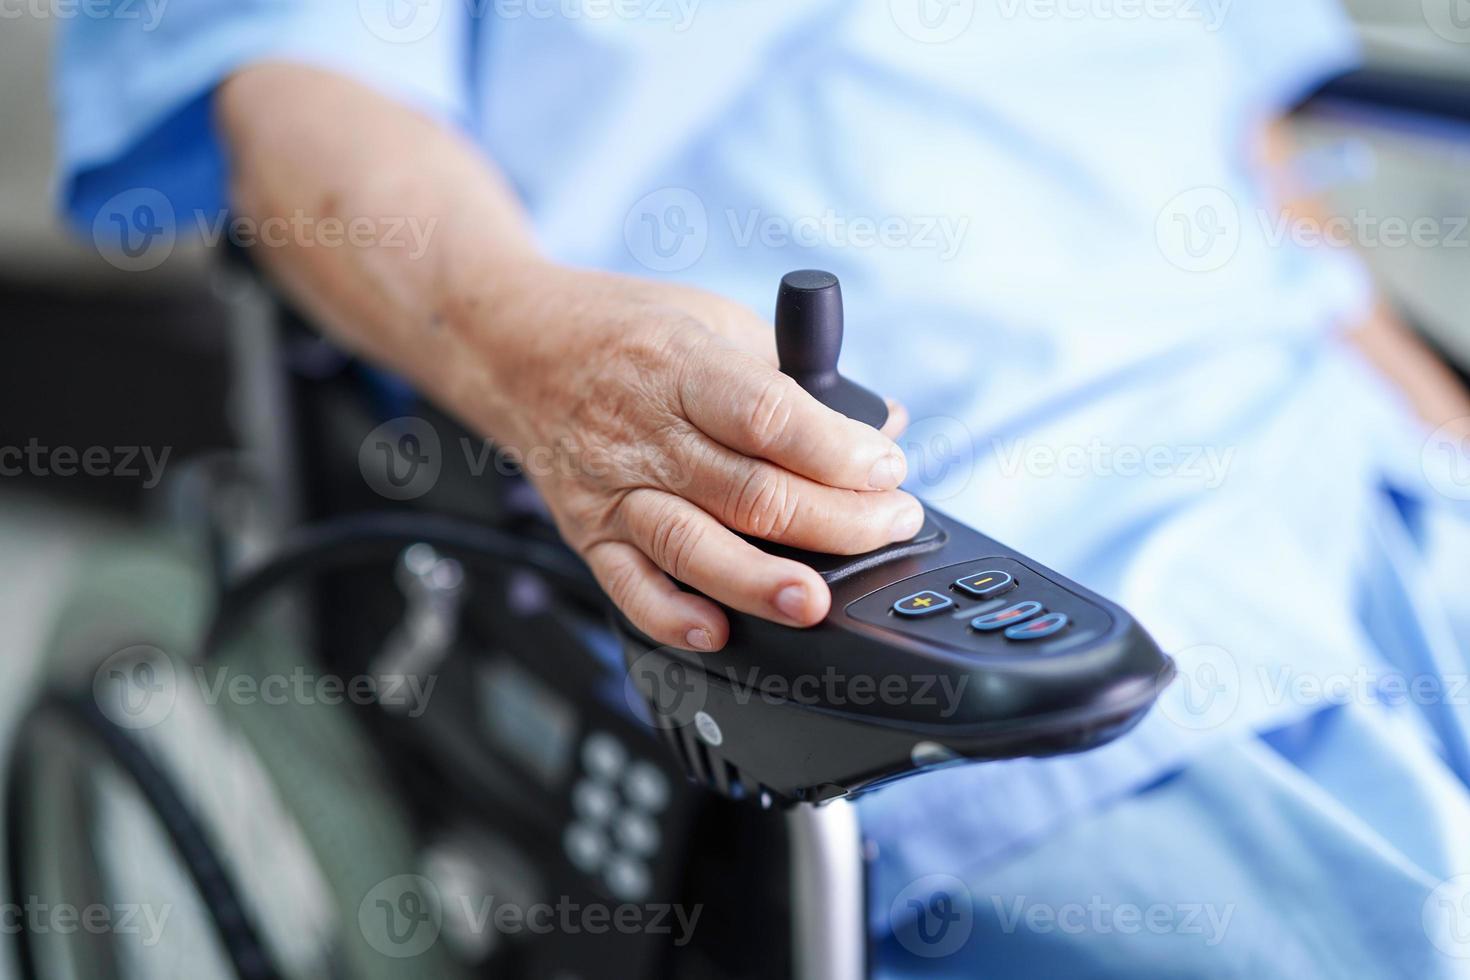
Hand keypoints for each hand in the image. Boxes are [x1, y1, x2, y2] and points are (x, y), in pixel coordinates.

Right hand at [466, 265, 919, 651]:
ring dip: (761, 582)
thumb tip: (880, 421)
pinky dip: (671, 617)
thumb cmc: (622, 332)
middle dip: (835, 521)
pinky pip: (630, 586)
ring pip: (694, 547)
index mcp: (681, 365)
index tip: (888, 468)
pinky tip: (716, 632)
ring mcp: (613, 488)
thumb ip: (795, 376)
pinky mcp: (588, 532)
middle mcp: (643, 431)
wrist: (514, 348)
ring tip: (815, 601)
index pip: (769, 417)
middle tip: (890, 526)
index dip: (839, 451)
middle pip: (750, 492)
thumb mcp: (714, 320)